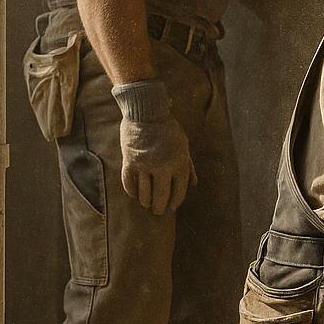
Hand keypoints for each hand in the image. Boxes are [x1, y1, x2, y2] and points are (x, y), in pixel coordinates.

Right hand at [113, 78, 196, 214]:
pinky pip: (129, 183)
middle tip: (158, 211)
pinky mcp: (130, 161)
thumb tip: (193, 185)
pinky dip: (132, 191)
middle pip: (161, 196)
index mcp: (179, 162)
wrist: (146, 111)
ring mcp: (145, 164)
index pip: (179, 190)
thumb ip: (189, 166)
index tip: (172, 207)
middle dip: (160, 207)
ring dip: (146, 201)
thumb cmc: (168, 130)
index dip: (176, 201)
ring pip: (144, 193)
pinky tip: (135, 194)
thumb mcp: (184, 146)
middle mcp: (163, 165)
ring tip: (147, 204)